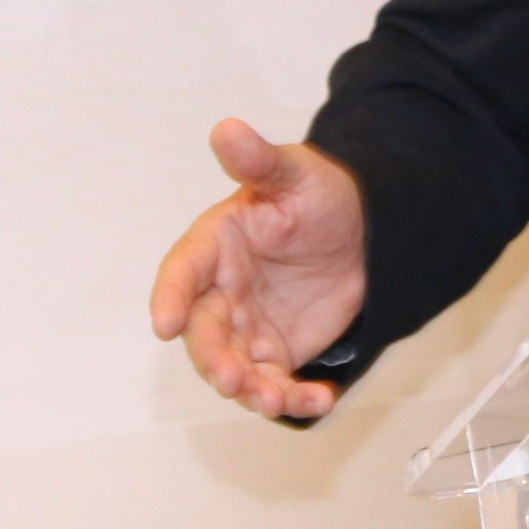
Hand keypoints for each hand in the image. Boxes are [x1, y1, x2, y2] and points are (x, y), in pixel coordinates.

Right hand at [149, 119, 367, 420]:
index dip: (170, 296)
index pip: (183, 272)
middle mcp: (222, 292)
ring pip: (237, 367)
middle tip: (232, 379)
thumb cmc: (319, 194)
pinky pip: (278, 381)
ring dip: (251, 389)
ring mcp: (249, 326)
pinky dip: (296, 397)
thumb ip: (259, 161)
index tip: (164, 322)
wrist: (364, 227)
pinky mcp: (278, 350)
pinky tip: (321, 399)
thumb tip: (227, 129)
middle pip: (205, 334)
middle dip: (214, 360)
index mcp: (215, 246)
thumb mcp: (294, 173)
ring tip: (273, 400)